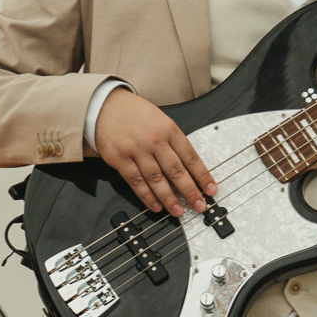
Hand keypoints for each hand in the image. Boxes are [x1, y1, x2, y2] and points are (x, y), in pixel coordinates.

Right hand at [93, 89, 216, 216]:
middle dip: (190, 191)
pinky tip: (155, 205)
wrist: (105, 105)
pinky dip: (146, 196)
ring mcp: (137, 150)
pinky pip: (136, 181)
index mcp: (169, 130)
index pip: (191, 157)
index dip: (202, 176)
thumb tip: (189, 167)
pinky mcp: (120, 159)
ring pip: (157, 179)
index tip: (211, 189)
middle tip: (199, 205)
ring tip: (178, 211)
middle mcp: (155, 140)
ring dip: (169, 198)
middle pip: (176, 171)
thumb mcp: (161, 120)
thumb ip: (174, 142)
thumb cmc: (135, 114)